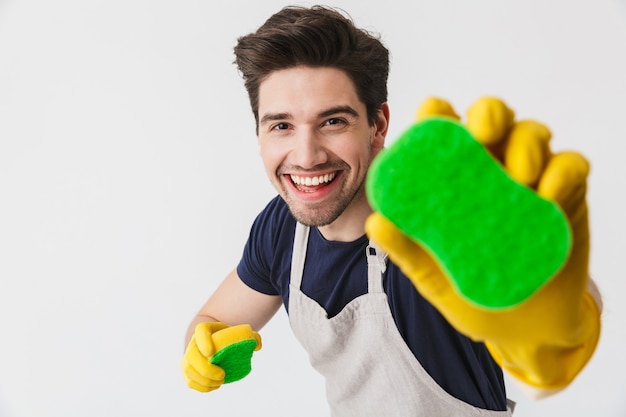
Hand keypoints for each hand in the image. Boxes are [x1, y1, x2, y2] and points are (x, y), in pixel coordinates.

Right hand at [182, 322, 261, 391]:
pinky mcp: (188, 370)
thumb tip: (257, 346)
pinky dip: (201, 387)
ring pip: (188, 369)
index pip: (200, 330)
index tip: (211, 352)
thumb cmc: (230, 338)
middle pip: (191, 355)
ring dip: (203, 380)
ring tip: (220, 382)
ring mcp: (188, 356)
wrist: (216, 342)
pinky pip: (189, 381)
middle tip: (222, 375)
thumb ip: (252, 337)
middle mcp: (194, 341)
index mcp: (206, 329)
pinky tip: (214, 386)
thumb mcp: (242, 333)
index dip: (203, 341)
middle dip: (205, 369)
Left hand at [366, 97, 600, 389]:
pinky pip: (571, 167)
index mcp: (454, 181)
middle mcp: (492, 170)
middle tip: (482, 133)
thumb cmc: (473, 293)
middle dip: (489, 114)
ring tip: (518, 177)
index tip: (431, 116)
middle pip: (492, 118)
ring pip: (533, 134)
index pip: (444, 132)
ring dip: (527, 143)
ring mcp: (531, 180)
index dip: (437, 114)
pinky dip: (563, 171)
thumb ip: (408, 251)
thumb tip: (375, 223)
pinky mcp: (566, 198)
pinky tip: (548, 195)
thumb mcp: (435, 276)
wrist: (522, 327)